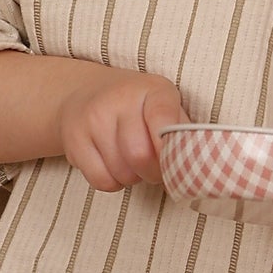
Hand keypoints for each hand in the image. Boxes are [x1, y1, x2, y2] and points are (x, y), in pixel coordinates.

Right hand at [56, 68, 188, 191]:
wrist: (84, 92)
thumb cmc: (137, 106)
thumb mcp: (164, 104)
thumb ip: (181, 130)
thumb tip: (199, 162)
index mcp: (151, 89)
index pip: (163, 119)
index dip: (170, 148)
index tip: (176, 162)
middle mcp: (119, 99)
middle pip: (140, 156)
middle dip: (154, 173)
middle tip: (157, 169)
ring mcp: (92, 118)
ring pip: (121, 172)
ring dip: (134, 178)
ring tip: (133, 163)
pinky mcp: (74, 140)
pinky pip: (101, 180)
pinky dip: (114, 182)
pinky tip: (115, 166)